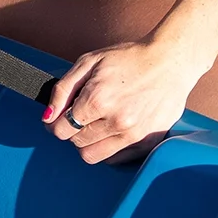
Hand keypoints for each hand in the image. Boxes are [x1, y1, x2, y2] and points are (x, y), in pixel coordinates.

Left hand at [43, 36, 202, 163]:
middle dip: (72, 130)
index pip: (61, 130)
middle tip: (81, 115)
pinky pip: (115, 159)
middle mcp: (116, 121)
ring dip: (88, 142)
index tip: (60, 117)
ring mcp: (134, 134)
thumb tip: (48, 116)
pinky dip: (108, 148)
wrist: (170, 62)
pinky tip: (112, 130)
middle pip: (76, 143)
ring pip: (93, 155)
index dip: (55, 123)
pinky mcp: (147, 142)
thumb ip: (62, 89)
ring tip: (96, 123)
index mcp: (98, 99)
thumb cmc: (129, 58)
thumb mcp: (88, 62)